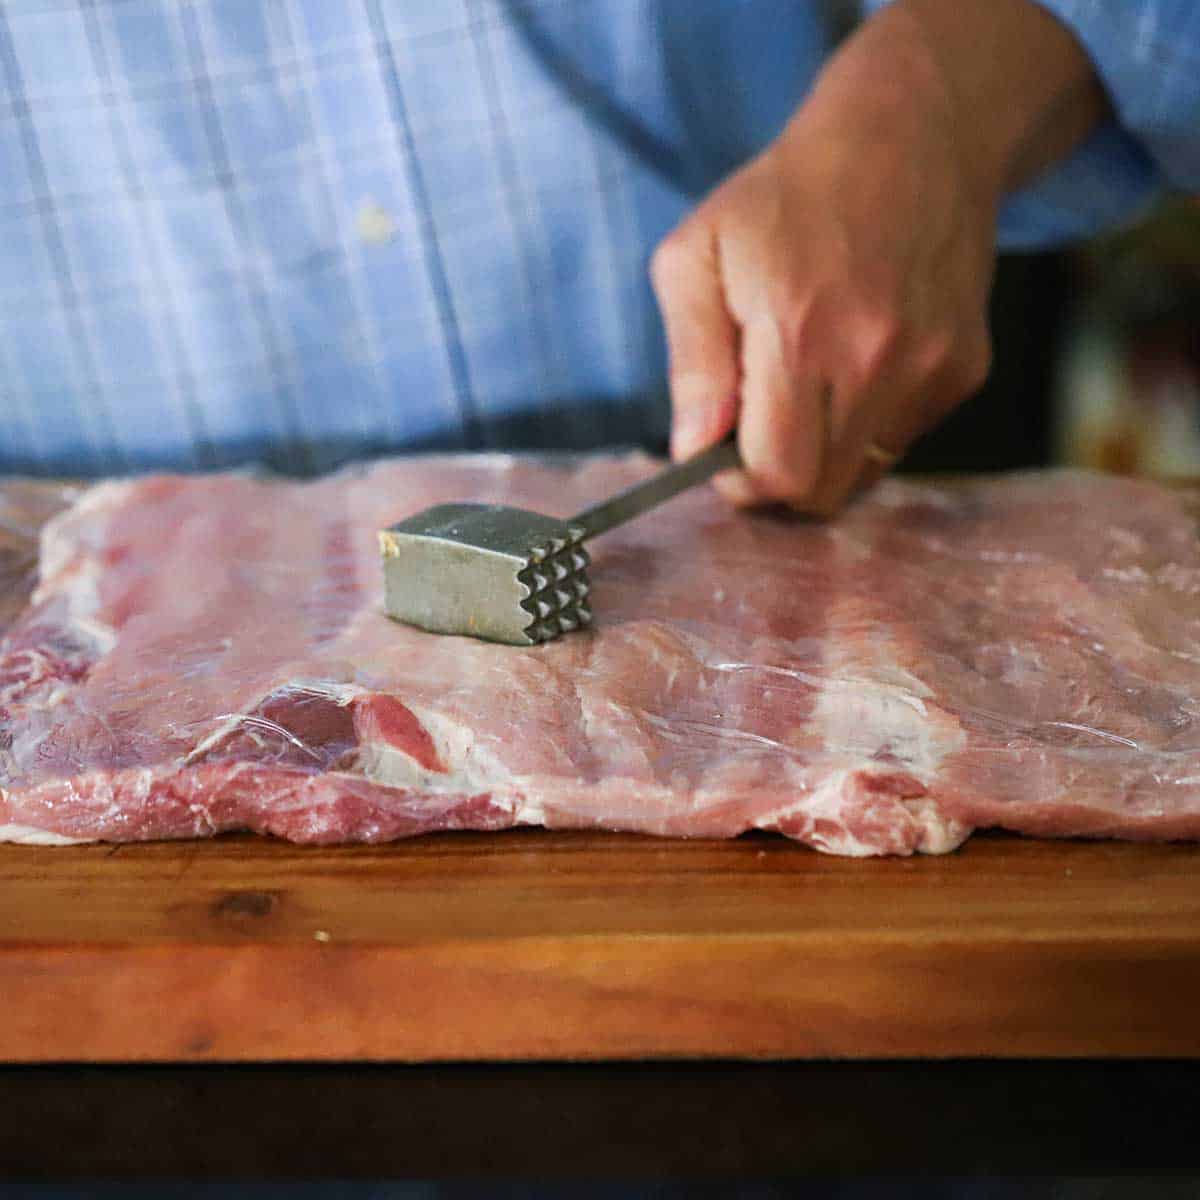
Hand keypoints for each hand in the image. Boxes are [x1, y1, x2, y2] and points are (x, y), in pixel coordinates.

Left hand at [652, 0, 1102, 512]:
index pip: (776, 473)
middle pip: (820, 491)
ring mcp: (929, 368)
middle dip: (777, 480)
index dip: (741, 483)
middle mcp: (874, 359)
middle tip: (757, 433)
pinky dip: (869, 424)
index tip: (724, 456)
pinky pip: (902, 438)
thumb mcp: (698, 255)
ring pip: (862, 473)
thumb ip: (692, 360)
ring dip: (823, 454)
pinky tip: (856, 363)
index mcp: (799, 333)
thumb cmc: (784, 196)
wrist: (912, 135)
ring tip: (808, 386)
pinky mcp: (965, 369)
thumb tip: (695, 448)